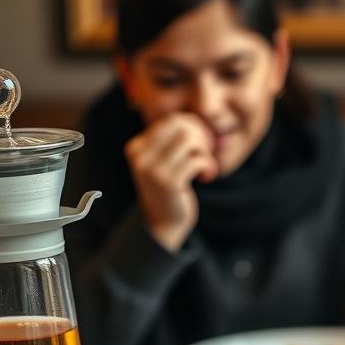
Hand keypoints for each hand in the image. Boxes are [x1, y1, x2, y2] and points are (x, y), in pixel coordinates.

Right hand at [124, 113, 218, 251]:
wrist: (163, 224)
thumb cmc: (168, 190)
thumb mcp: (161, 162)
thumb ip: (170, 141)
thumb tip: (190, 120)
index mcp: (136, 147)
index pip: (171, 120)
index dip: (193, 128)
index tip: (200, 145)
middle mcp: (140, 156)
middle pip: (182, 126)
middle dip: (201, 138)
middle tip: (205, 154)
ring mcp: (153, 170)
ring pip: (189, 139)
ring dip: (204, 152)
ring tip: (205, 165)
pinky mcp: (169, 183)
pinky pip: (198, 160)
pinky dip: (208, 166)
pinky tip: (206, 177)